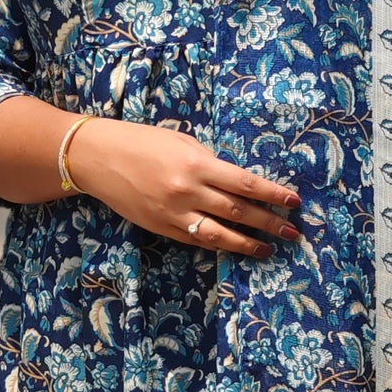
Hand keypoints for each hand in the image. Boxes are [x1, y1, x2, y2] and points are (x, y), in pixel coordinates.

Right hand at [65, 117, 298, 257]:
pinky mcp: (161, 227)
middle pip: (239, 212)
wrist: (97, 158)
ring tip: (269, 249)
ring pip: (220, 235)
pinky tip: (234, 247)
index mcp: (197, 165)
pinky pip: (196, 239)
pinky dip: (218, 244)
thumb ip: (210, 162)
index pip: (246, 184)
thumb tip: (237, 181)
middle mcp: (188, 192)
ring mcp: (174, 213)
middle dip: (270, 223)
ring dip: (248, 243)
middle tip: (293, 232)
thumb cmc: (142, 142)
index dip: (273, 195)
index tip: (294, 202)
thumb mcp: (182, 143)